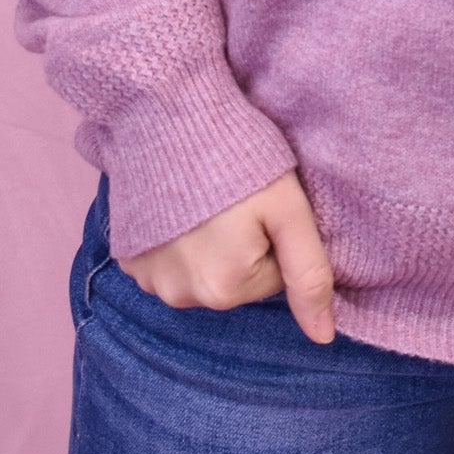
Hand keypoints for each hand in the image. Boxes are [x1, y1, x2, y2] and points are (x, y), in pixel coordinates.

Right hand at [116, 168, 336, 343]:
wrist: (166, 114)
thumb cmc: (236, 156)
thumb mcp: (288, 209)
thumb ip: (310, 275)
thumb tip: (324, 338)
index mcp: (226, 289)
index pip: (274, 275)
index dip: (275, 234)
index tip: (262, 201)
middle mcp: (182, 297)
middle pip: (238, 278)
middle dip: (243, 243)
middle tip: (234, 196)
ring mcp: (150, 281)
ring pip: (204, 271)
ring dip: (209, 243)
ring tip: (205, 196)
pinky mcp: (129, 259)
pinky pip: (170, 262)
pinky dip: (177, 239)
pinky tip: (177, 204)